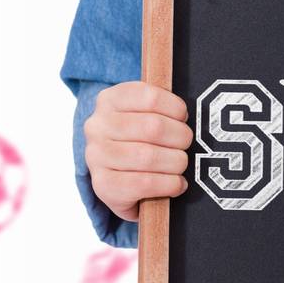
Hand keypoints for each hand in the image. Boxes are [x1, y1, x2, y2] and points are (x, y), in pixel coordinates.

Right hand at [83, 81, 193, 223]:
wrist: (117, 180)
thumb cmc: (138, 140)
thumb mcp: (145, 114)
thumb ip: (162, 109)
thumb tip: (187, 116)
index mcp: (109, 100)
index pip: (150, 97)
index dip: (176, 108)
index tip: (183, 117)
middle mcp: (97, 126)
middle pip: (153, 127)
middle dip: (180, 137)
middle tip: (186, 144)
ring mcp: (96, 156)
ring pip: (148, 156)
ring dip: (176, 162)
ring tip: (181, 165)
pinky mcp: (102, 185)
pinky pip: (144, 184)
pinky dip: (168, 184)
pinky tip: (176, 183)